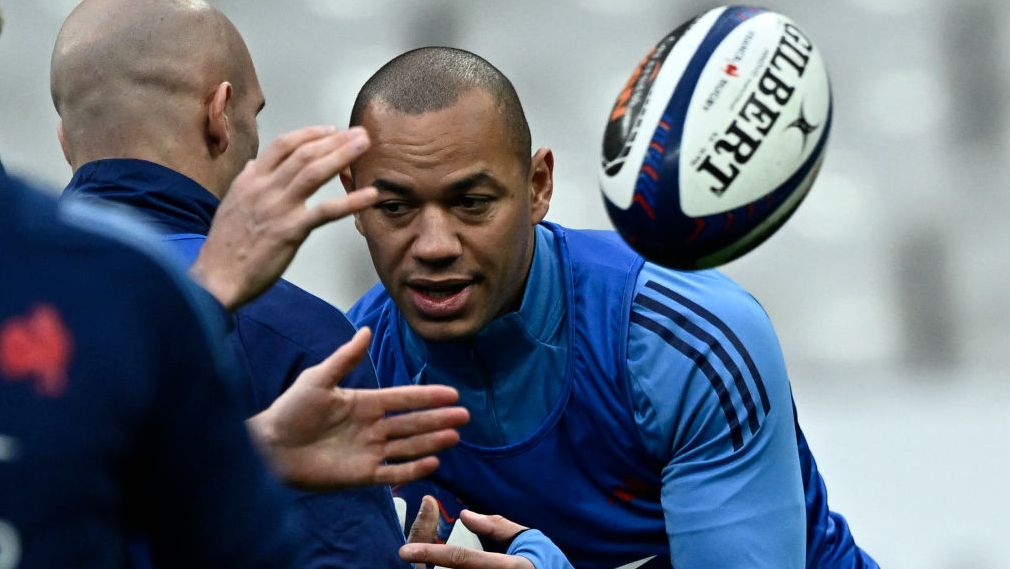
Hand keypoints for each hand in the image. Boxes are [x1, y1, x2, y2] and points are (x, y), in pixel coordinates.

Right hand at [190, 125, 379, 309]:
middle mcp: (264, 187)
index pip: (283, 145)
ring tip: (365, 145)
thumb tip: (254, 165)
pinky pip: (326, 211)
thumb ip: (246, 182)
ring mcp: (279, 207)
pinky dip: (351, 201)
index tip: (330, 130)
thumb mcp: (230, 204)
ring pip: (315, 171)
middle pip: (304, 153)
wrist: (216, 277)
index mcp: (251, 180)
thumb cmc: (225, 247)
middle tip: (359, 133)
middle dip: (335, 140)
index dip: (309, 134)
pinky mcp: (291, 230)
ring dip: (343, 155)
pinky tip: (371, 195)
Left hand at [247, 328, 469, 490]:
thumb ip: (346, 358)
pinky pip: (393, 472)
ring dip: (431, 442)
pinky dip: (413, 469)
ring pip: (409, 447)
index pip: (403, 399)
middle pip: (413, 423)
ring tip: (454, 437)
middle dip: (438, 419)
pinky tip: (432, 462)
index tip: (452, 394)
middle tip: (464, 416)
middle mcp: (372, 427)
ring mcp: (369, 452)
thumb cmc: (290, 411)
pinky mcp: (362, 475)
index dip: (427, 397)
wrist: (268, 447)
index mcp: (365, 403)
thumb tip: (366, 330)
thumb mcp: (319, 379)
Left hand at [401, 495, 534, 568]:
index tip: (404, 552)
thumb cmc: (545, 560)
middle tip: (407, 557)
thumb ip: (494, 526)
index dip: (430, 554)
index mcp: (506, 567)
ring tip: (422, 561)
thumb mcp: (526, 537)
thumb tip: (464, 515)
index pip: (461, 559)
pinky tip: (439, 566)